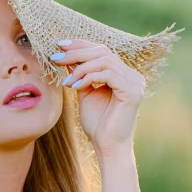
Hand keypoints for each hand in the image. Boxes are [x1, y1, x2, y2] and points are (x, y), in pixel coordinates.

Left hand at [50, 39, 144, 154]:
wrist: (106, 147)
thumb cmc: (97, 124)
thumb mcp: (85, 92)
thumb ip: (80, 74)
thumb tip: (67, 56)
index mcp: (123, 74)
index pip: (102, 50)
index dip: (81, 44)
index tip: (60, 45)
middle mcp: (132, 76)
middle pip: (103, 51)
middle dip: (76, 53)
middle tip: (56, 57)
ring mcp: (135, 83)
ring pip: (104, 61)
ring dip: (80, 68)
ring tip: (66, 81)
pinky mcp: (133, 92)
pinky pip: (108, 74)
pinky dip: (88, 77)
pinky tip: (75, 87)